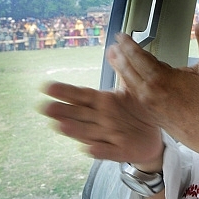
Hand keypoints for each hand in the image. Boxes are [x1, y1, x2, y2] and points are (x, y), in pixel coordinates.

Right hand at [40, 82, 163, 165]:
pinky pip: (110, 151)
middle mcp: (101, 120)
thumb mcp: (129, 89)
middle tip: (45, 107)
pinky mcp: (121, 151)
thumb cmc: (136, 112)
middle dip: (63, 112)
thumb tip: (113, 48)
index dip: (65, 91)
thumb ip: (120, 70)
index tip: (47, 86)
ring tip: (61, 125)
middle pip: (79, 115)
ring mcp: (109, 136)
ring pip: (89, 133)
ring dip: (75, 130)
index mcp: (102, 103)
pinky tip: (89, 149)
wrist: (153, 136)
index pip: (81, 95)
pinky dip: (100, 151)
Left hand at [107, 18, 198, 153]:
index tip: (121, 36)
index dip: (128, 44)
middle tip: (113, 46)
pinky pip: (135, 97)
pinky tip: (130, 83)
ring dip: (121, 70)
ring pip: (130, 84)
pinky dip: (129, 86)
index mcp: (162, 78)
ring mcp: (149, 105)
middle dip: (119, 56)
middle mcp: (151, 92)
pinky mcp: (152, 115)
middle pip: (128, 69)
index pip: (138, 56)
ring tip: (116, 60)